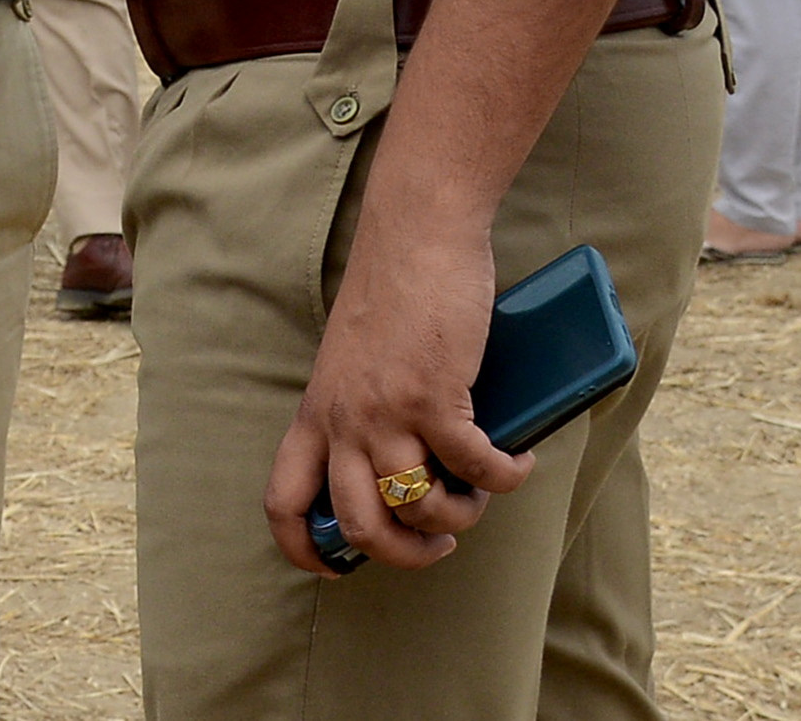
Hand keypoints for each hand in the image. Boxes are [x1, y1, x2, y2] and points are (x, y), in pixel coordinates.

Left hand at [266, 202, 531, 574]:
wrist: (416, 232)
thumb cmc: (392, 290)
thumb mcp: (355, 360)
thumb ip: (364, 409)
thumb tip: (410, 466)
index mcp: (315, 412)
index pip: (282, 501)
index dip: (303, 550)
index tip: (336, 568)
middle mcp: (343, 419)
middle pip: (358, 525)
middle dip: (403, 556)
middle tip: (438, 546)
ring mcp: (387, 410)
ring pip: (419, 507)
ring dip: (460, 517)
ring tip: (483, 493)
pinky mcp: (436, 396)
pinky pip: (474, 468)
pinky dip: (505, 476)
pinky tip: (518, 463)